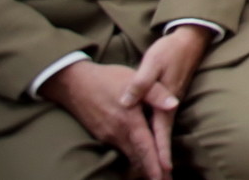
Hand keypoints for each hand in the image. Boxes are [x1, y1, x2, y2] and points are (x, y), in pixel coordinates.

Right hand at [42, 61, 170, 179]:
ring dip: (142, 167)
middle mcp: (117, 133)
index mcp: (129, 121)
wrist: (74, 83)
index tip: (163, 177)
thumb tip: (174, 104)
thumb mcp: (135, 79)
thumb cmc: (108, 79)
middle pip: (137, 158)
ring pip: (128, 155)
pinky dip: (132, 158)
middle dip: (151, 172)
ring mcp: (108, 136)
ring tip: (155, 176)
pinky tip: (138, 160)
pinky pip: (120, 150)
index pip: (145, 148)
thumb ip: (156, 93)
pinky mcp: (101, 135)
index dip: (155, 164)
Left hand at [122, 25, 211, 172]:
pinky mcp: (168, 100)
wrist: (190, 39)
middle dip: (162, 160)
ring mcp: (170, 104)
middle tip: (162, 179)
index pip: (160, 133)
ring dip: (161, 152)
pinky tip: (155, 144)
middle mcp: (170, 106)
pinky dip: (159, 139)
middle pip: (163, 138)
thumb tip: (127, 101)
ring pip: (163, 133)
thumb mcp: (152, 63)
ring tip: (159, 171)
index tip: (160, 171)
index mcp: (165, 102)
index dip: (159, 152)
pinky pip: (163, 125)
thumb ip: (140, 83)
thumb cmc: (170, 50)